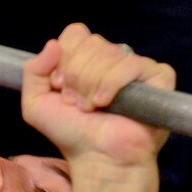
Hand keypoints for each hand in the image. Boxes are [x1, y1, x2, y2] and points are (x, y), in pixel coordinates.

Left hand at [22, 24, 173, 168]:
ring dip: (92, 84)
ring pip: (110, 53)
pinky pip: (134, 64)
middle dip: (77, 76)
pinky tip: (107, 102)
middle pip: (92, 42)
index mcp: (88, 59)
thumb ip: (33, 70)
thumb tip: (54, 43)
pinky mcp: (158, 78)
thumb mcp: (36, 104)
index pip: (76, 34)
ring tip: (92, 108)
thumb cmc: (71, 134)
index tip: (61, 86)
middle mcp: (112, 59)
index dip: (65, 58)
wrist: (97, 158)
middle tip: (77, 104)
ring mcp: (136, 68)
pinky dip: (114, 83)